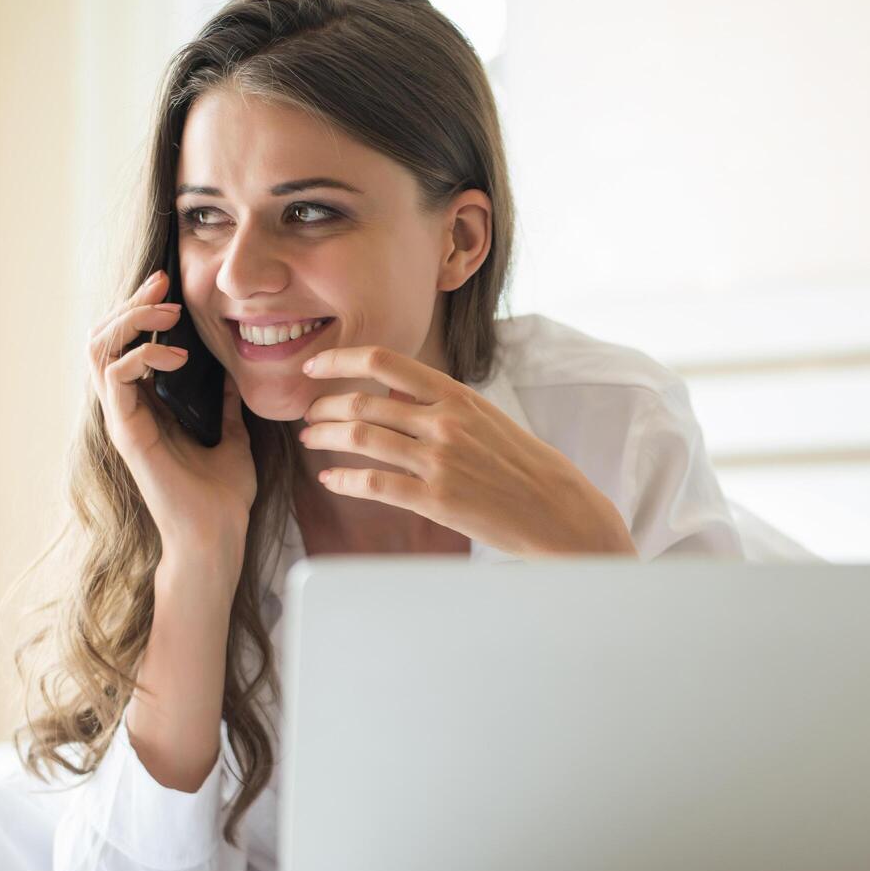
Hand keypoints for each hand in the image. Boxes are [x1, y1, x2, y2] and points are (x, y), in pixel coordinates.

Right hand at [86, 270, 255, 555]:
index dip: (141, 310)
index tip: (168, 285)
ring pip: (100, 351)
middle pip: (104, 339)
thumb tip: (234, 380)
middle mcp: (128, 410)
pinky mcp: (127, 433)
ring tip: (169, 314)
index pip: (126, 345)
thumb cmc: (222, 497)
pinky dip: (142, 355)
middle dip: (131, 303)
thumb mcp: (233, 439)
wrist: (218, 535)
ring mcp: (123, 420)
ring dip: (132, 321)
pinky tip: (176, 354)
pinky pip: (116, 378)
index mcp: (148, 408)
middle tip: (162, 284)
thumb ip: (227, 408)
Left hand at [298, 346, 637, 556]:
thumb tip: (394, 395)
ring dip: (324, 437)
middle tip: (308, 415)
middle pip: (363, 401)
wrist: (560, 511)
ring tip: (310, 441)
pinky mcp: (437, 500)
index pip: (385, 362)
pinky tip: (331, 479)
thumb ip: (441, 405)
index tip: (314, 367)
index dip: (339, 359)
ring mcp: (440, 460)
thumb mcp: (486, 419)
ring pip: (361, 438)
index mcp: (457, 395)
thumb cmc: (524, 466)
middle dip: (323, 407)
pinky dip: (344, 479)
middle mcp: (445, 421)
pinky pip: (374, 484)